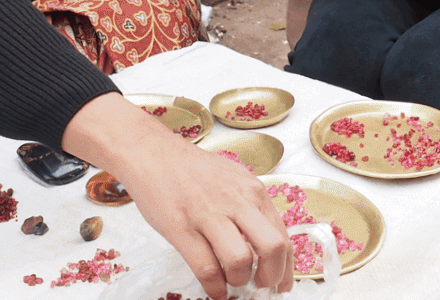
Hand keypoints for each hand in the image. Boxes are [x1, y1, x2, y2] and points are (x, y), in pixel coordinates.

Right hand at [63, 94, 292, 298]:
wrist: (153, 153)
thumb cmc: (193, 170)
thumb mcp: (233, 180)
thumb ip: (251, 207)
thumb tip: (266, 244)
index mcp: (252, 191)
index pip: (283, 235)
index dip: (286, 268)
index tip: (281, 284)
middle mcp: (236, 201)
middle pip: (272, 247)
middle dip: (271, 276)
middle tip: (261, 286)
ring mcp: (208, 215)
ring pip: (240, 260)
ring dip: (239, 281)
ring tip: (232, 282)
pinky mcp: (181, 228)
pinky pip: (206, 268)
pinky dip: (214, 287)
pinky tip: (214, 289)